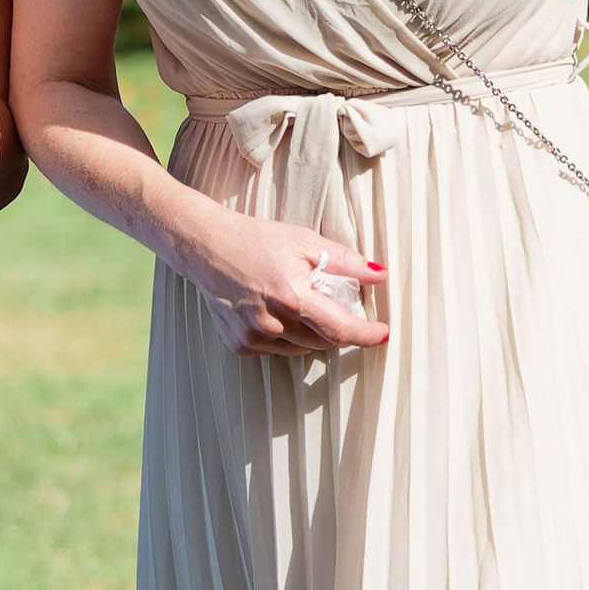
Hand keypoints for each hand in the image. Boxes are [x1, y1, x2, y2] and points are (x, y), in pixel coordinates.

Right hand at [176, 208, 389, 358]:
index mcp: (292, 296)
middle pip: (324, 342)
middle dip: (336, 327)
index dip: (366, 335)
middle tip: (331, 303)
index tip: (382, 333)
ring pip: (302, 348)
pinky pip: (276, 349)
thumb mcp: (304, 241)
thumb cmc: (256, 240)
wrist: (206, 247)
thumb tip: (380, 274)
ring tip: (298, 303)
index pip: (341, 329)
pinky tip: (273, 311)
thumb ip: (346, 262)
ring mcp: (253, 337)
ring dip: (311, 332)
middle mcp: (272, 323)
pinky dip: (285, 336)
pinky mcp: (240, 344)